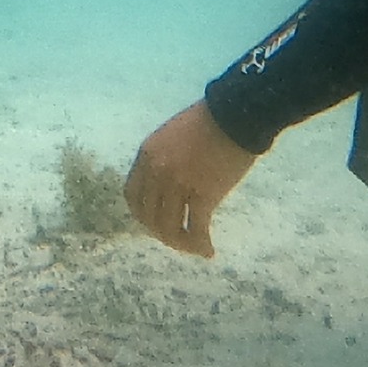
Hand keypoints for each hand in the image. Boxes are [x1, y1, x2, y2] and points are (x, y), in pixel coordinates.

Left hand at [123, 102, 257, 257]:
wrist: (235, 115)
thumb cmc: (209, 122)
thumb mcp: (171, 136)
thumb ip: (163, 159)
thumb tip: (166, 186)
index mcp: (147, 155)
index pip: (132, 195)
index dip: (142, 215)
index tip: (156, 223)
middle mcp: (157, 172)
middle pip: (149, 216)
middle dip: (162, 233)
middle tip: (179, 239)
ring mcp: (178, 184)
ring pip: (169, 227)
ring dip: (181, 243)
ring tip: (195, 247)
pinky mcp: (203, 194)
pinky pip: (196, 229)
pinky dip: (200, 244)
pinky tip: (208, 250)